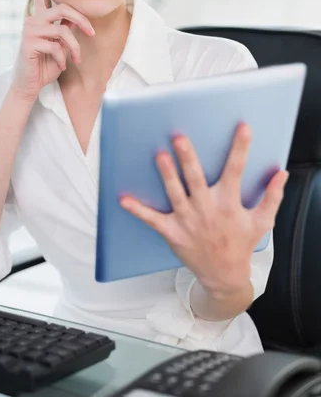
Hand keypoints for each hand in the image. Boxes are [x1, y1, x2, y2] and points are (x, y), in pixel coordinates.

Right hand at [12, 0, 94, 100]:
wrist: (29, 84)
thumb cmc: (45, 63)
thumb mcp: (60, 44)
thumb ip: (65, 28)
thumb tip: (76, 18)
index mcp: (39, 17)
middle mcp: (33, 20)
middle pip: (63, 8)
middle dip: (82, 20)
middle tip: (92, 33)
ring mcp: (30, 31)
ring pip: (63, 30)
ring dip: (75, 47)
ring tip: (76, 59)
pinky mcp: (29, 44)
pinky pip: (56, 46)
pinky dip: (64, 58)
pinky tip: (61, 65)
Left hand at [120, 123, 288, 297]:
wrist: (224, 276)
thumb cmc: (241, 244)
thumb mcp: (261, 221)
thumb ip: (271, 197)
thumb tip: (281, 174)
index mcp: (229, 203)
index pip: (236, 170)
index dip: (240, 148)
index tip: (242, 128)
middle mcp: (207, 209)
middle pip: (195, 178)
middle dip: (187, 158)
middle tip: (179, 137)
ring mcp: (188, 221)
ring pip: (174, 192)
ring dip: (166, 174)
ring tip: (159, 155)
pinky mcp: (173, 232)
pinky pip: (152, 219)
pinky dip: (138, 210)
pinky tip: (123, 198)